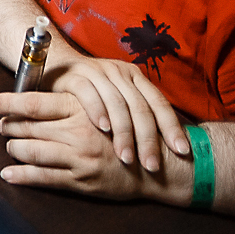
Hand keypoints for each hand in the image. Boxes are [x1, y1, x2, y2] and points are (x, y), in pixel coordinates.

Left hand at [0, 90, 189, 202]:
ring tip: (7, 146)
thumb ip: (80, 99)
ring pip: (33, 152)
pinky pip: (44, 178)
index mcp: (82, 109)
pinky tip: (8, 174)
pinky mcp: (82, 180)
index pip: (37, 104)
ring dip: (14, 149)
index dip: (11, 102)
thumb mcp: (109, 103)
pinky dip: (22, 176)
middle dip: (10, 127)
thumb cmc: (133, 130)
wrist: (160, 163)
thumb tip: (49, 91)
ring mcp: (79, 158)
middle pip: (30, 128)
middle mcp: (78, 132)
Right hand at [45, 48, 188, 171]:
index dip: (172, 127)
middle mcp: (119, 72)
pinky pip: (89, 93)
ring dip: (123, 132)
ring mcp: (96, 72)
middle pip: (140, 107)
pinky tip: (103, 130)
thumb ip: (134, 115)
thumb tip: (164, 146)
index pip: (158, 103)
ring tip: (127, 157)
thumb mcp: (114, 99)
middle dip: (148, 139)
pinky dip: (97, 111)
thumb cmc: (87, 93)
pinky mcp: (74, 76)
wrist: (52, 67)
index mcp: (134, 76)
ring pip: (118, 103)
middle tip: (151, 165)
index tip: (182, 152)